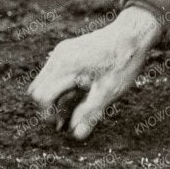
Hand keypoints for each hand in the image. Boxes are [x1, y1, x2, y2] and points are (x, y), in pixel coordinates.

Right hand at [28, 6, 161, 140]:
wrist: (133, 33)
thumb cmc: (123, 63)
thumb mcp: (110, 91)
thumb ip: (90, 113)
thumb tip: (76, 135)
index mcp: (66, 67)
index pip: (41, 96)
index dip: (48, 115)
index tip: (63, 125)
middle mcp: (58, 57)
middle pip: (36, 89)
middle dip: (47, 107)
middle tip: (65, 119)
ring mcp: (61, 52)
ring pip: (42, 81)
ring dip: (53, 97)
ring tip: (74, 106)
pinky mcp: (66, 49)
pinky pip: (52, 71)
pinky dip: (58, 85)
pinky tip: (78, 91)